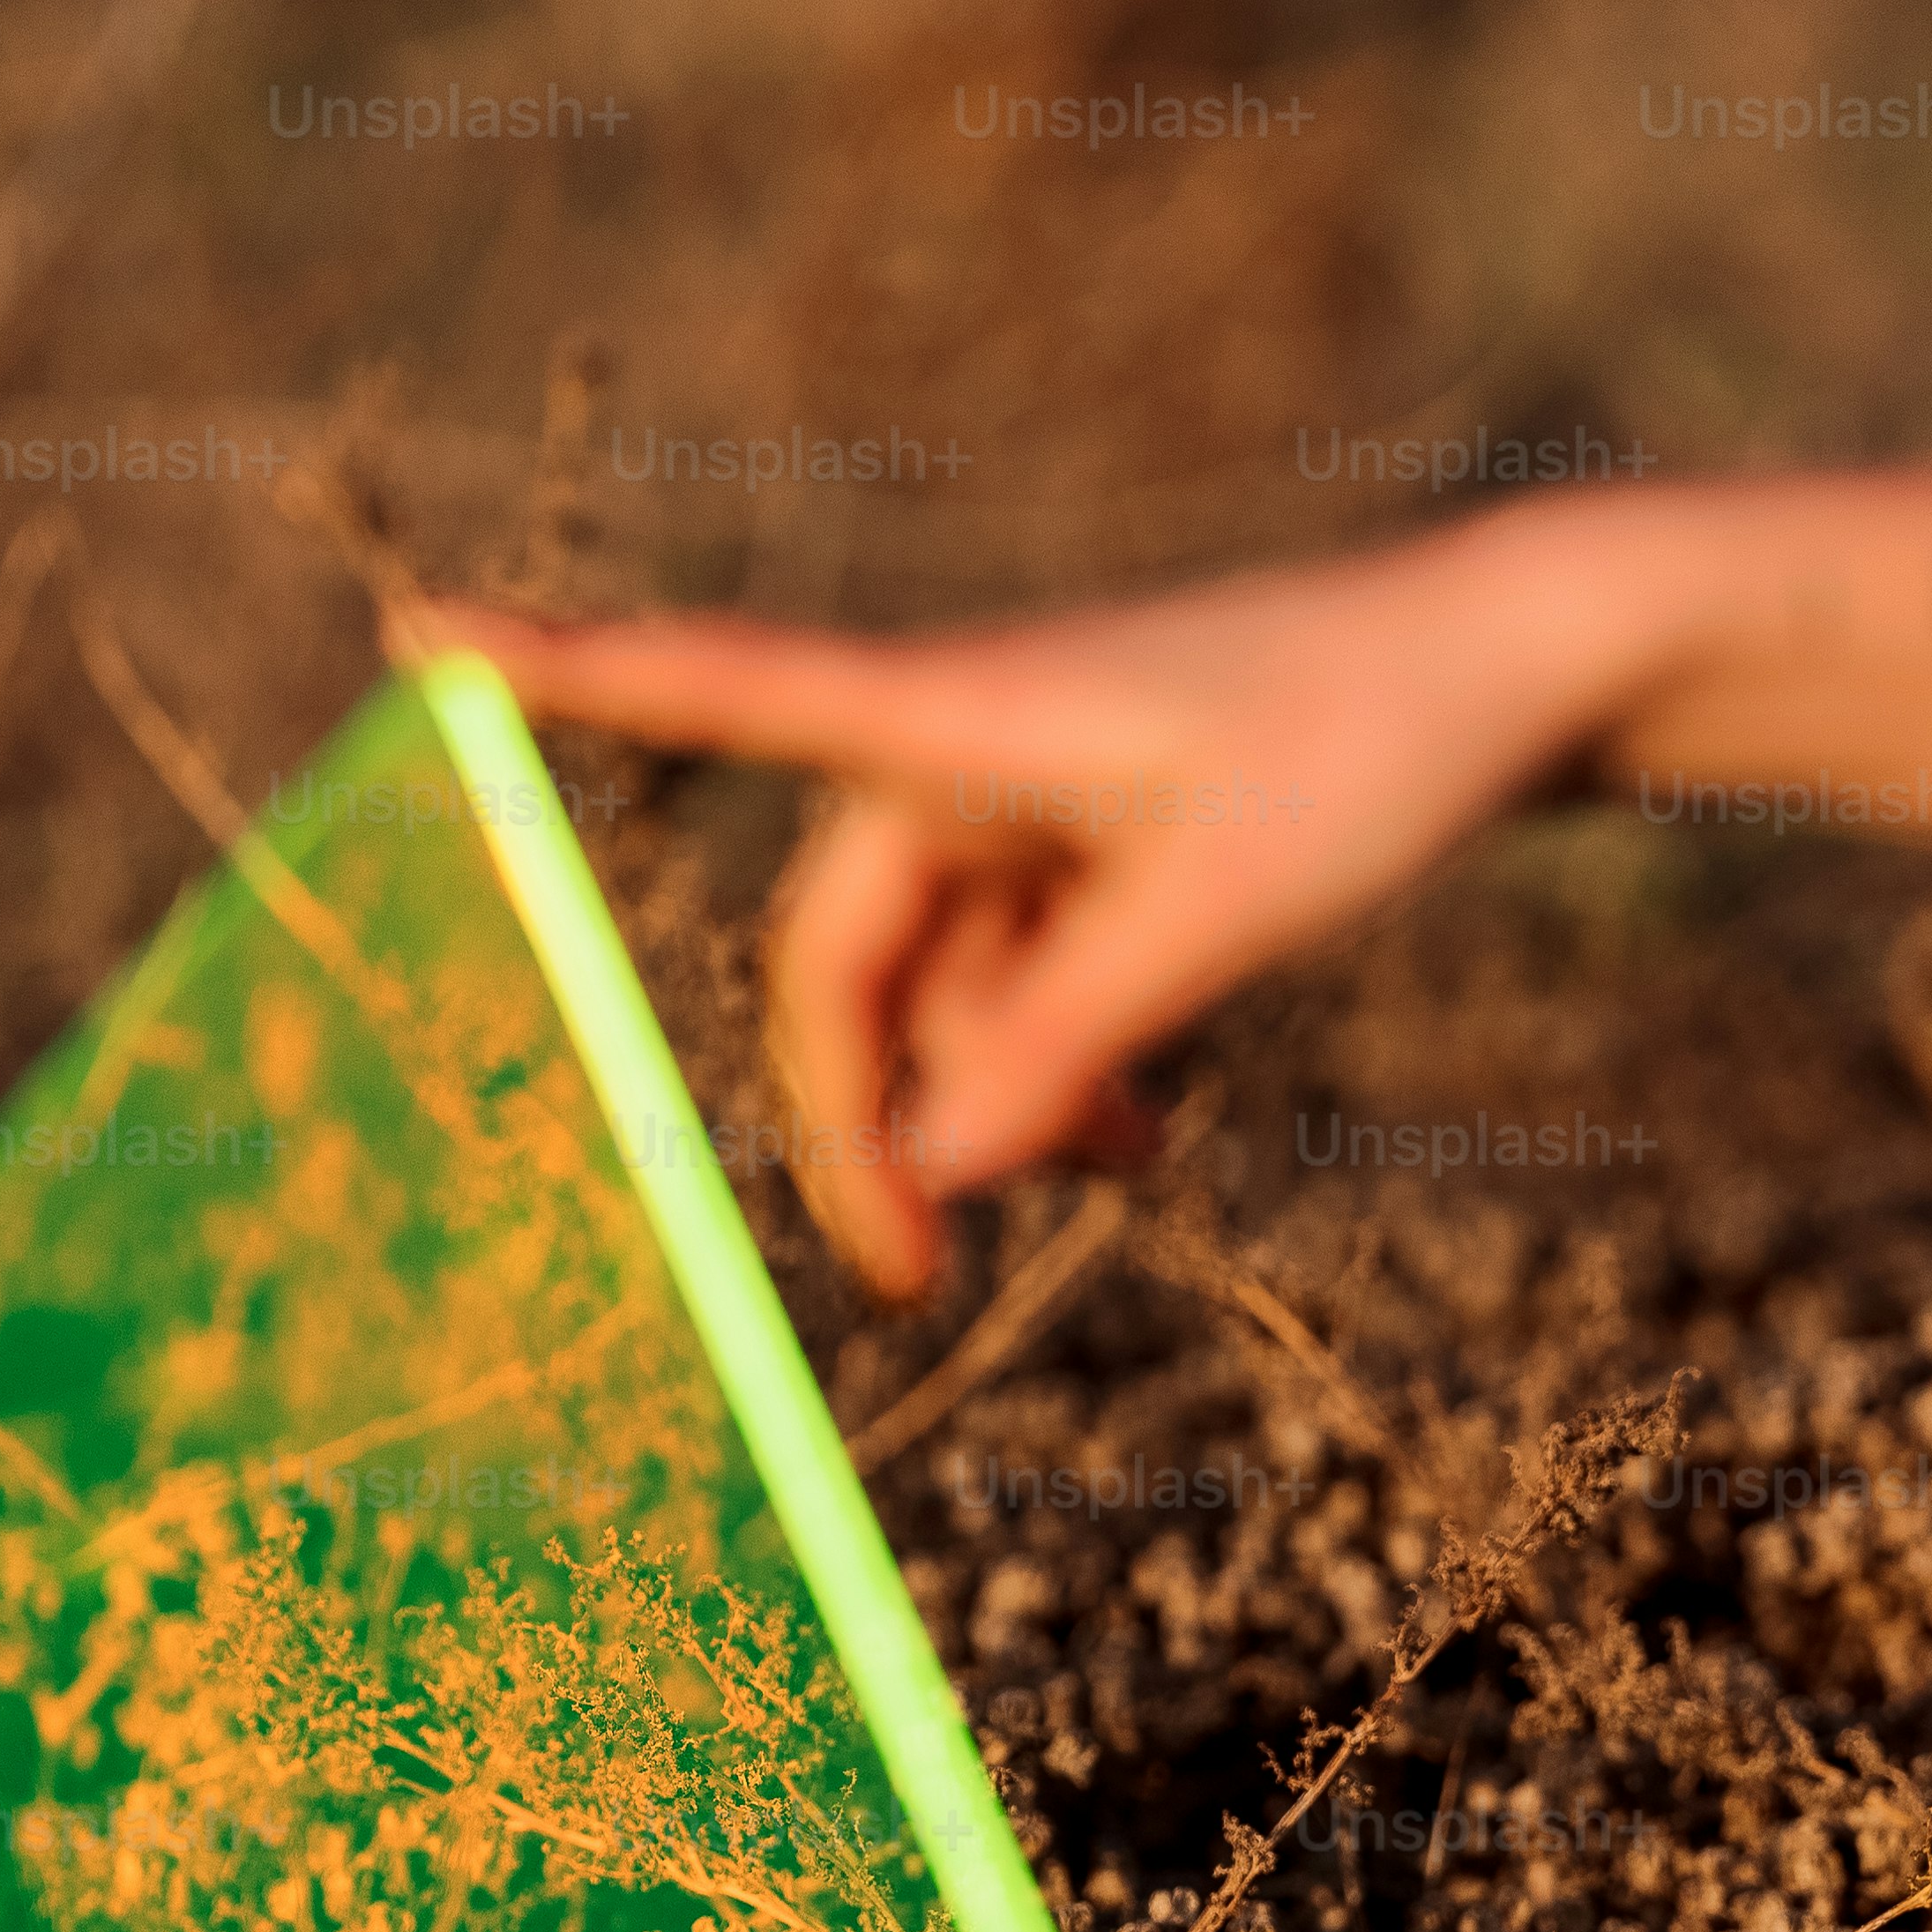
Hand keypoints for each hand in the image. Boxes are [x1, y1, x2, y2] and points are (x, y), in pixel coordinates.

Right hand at [414, 528, 1633, 1299]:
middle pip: (839, 950)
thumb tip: (932, 1162)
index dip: (560, 679)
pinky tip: (1139, 1137)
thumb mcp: (1232, 908)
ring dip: (985, 1098)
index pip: (720, 692)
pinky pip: (1015, 972)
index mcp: (966, 719)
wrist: (1515, 663)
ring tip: (1123, 1177)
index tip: (416, 649)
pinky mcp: (1088, 831)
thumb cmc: (1380, 744)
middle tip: (915, 1281)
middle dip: (862, 1110)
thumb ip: (1073, 1037)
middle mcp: (965, 745)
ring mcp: (1025, 791)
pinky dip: (1050, 1059)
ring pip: (933, 981)